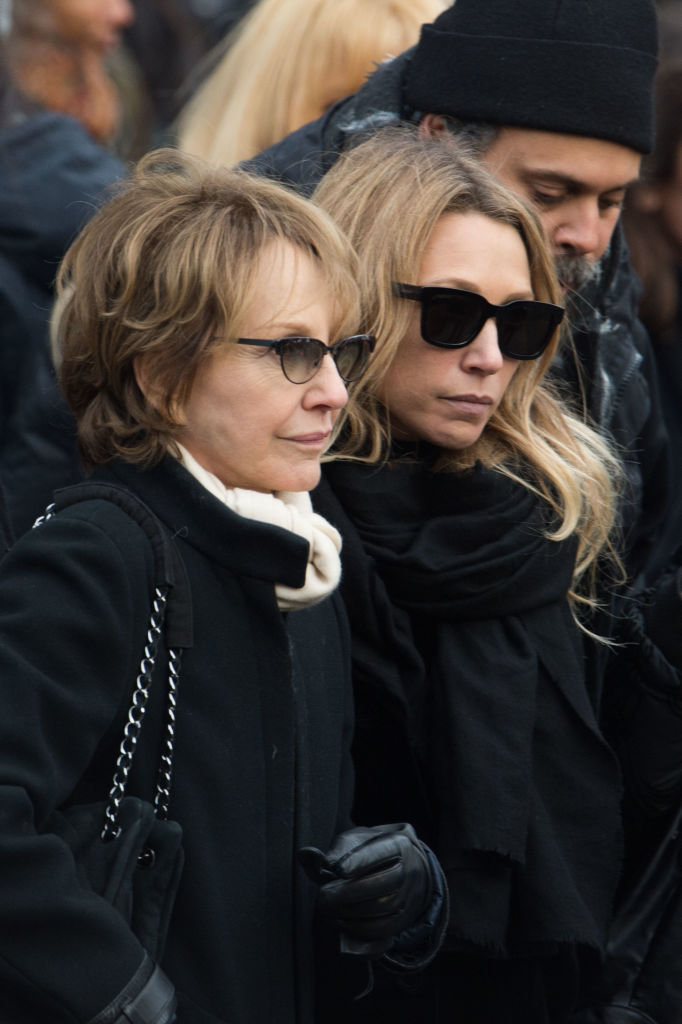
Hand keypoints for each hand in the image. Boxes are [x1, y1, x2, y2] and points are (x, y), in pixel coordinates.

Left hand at [298, 823, 432, 954]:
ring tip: (329, 911)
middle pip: (382, 884)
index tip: (337, 870)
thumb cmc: (372, 853)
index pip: (381, 852)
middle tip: (323, 897)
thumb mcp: (356, 842)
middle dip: (347, 893)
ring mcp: (408, 898)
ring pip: (382, 911)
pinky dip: (360, 932)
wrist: (406, 868)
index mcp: (397, 845)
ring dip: (351, 914)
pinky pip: (384, 933)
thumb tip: (306, 856)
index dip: (359, 862)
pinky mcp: (404, 921)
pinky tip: (342, 924)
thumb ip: (333, 850)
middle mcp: (409, 871)